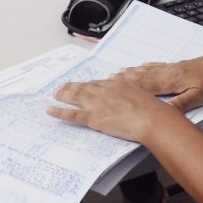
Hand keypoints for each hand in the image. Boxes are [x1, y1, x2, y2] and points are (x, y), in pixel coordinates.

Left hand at [47, 79, 179, 141]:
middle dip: (72, 87)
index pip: (98, 84)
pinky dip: (59, 112)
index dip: (88, 85)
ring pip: (75, 97)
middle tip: (62, 86)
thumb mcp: (143, 94)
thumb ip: (133, 92)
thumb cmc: (152, 109)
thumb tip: (132, 93)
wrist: (151, 118)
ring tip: (54, 93)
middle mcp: (104, 91)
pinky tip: (50, 110)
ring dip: (63, 94)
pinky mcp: (93, 117)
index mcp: (116, 85)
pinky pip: (72, 115)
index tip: (82, 84)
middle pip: (84, 87)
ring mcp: (97, 104)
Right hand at [114, 53, 202, 111]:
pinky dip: (147, 67)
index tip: (111, 87)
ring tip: (118, 74)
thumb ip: (180, 104)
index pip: (145, 85)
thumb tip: (162, 112)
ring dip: (132, 72)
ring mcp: (173, 68)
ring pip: (148, 70)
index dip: (127, 87)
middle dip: (124, 79)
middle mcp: (169, 72)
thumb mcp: (199, 96)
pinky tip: (142, 66)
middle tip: (106, 80)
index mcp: (171, 81)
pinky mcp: (179, 67)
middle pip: (142, 76)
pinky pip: (158, 66)